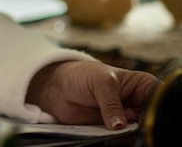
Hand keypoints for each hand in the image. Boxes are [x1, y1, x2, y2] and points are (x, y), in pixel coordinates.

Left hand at [26, 60, 159, 128]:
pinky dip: (117, 142)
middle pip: (149, 121)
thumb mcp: (100, 82)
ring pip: (137, 134)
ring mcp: (128, 120)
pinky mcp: (115, 132)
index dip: (152, 110)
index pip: (157, 100)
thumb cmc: (83, 76)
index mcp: (143, 86)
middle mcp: (139, 105)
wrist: (59, 88)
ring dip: (127, 137)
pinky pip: (121, 141)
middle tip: (122, 126)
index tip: (138, 116)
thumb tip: (120, 125)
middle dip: (139, 126)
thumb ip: (111, 103)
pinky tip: (109, 139)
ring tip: (111, 131)